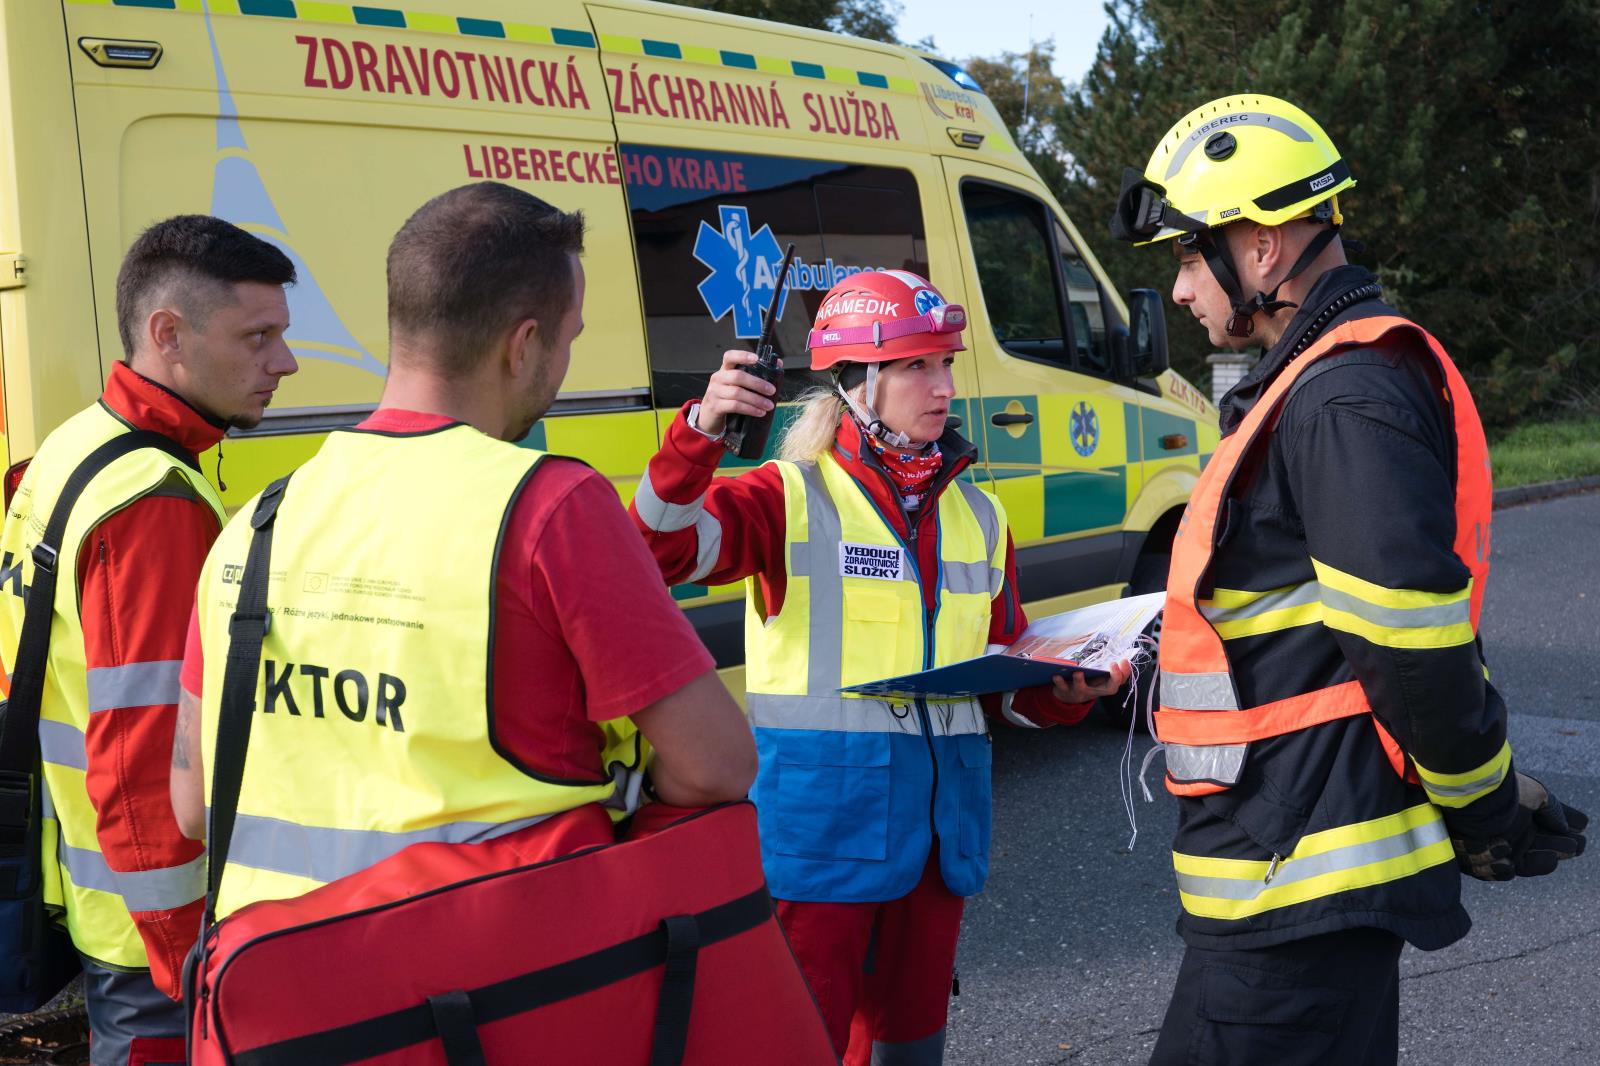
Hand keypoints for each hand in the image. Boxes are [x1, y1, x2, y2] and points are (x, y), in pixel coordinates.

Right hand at [696, 350, 778, 436]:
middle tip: (771, 390)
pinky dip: (750, 409)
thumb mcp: (737, 385)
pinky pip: (735, 406)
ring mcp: (715, 392)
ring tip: (768, 405)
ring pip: (738, 393)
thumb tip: (777, 364)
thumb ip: (754, 374)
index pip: (730, 357)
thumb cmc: (727, 398)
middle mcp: (718, 378)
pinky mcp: (715, 406)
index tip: (756, 358)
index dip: (742, 356)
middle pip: (738, 376)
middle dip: (757, 383)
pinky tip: (759, 412)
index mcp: (725, 370)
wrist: (709, 416)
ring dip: (756, 400)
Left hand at [1050, 660, 1131, 703]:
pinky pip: (1062, 688)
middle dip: (1114, 677)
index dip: (1125, 672)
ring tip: (1078, 672)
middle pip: (1110, 689)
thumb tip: (1113, 644)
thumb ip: (1104, 663)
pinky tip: (1056, 675)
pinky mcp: (1065, 692)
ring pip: (1082, 689)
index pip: (1121, 681)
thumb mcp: (1096, 675)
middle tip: (1113, 664)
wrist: (1066, 697)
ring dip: (1080, 681)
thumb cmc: (1086, 681)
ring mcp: (1080, 692)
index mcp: (1104, 685)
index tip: (1124, 660)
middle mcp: (1095, 691)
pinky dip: (1059, 682)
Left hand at [1453, 772, 1587, 880]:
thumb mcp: (1535, 793)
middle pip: (1540, 848)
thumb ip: (1553, 808)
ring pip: (1526, 863)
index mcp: (1521, 815)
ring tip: (1558, 854)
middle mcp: (1510, 831)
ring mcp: (1497, 846)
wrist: (1471, 800)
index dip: (1566, 832)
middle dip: (1560, 848)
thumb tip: (1568, 826)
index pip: (1548, 828)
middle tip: (1575, 846)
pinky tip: (1522, 861)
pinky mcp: (1483, 860)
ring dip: (1544, 860)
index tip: (1581, 831)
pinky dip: (1512, 868)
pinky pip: (1502, 871)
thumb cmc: (1503, 794)